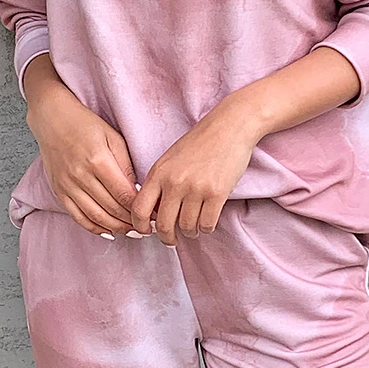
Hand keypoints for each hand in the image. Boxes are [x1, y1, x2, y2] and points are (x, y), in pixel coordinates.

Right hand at [23, 55, 138, 236]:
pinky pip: (77, 216)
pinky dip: (94, 228)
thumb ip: (126, 165)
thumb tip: (137, 192)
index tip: (154, 214)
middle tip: (147, 227)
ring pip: (95, 216)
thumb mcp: (113, 137)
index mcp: (98, 160)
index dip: (140, 208)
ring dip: (116, 228)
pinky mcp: (59, 191)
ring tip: (131, 231)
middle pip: (111, 208)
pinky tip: (108, 232)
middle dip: (132, 221)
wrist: (52, 119)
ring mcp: (67, 185)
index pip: (124, 194)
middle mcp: (81, 175)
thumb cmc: (85, 125)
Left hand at [132, 97, 260, 245]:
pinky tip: (207, 222)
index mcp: (158, 173)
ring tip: (194, 227)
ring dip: (191, 232)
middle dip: (168, 238)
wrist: (229, 127)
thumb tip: (153, 215)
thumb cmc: (199, 143)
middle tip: (172, 240)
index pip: (138, 209)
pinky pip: (207, 224)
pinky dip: (206, 228)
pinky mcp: (217, 193)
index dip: (140, 226)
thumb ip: (159, 184)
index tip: (147, 231)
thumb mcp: (169, 160)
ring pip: (187, 227)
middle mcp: (174, 182)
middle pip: (164, 225)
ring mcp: (195, 188)